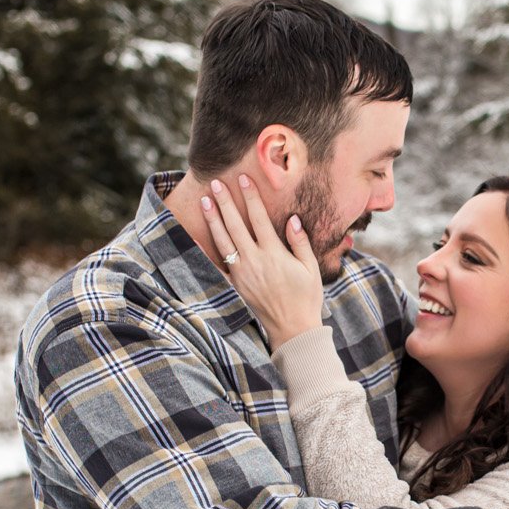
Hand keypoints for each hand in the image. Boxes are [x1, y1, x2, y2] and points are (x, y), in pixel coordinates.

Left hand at [200, 174, 324, 347]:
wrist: (293, 329)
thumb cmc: (306, 297)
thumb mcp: (311, 268)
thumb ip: (300, 242)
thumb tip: (292, 219)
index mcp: (274, 253)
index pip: (258, 218)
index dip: (250, 197)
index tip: (243, 179)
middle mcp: (254, 260)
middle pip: (235, 225)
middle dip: (225, 201)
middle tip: (215, 183)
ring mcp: (242, 273)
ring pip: (223, 241)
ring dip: (212, 220)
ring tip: (204, 201)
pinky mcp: (236, 285)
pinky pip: (217, 266)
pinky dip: (205, 251)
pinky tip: (196, 237)